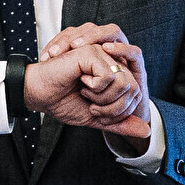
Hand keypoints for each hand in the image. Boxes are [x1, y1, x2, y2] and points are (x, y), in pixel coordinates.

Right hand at [24, 24, 150, 135]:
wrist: (38, 95)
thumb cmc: (62, 101)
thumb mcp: (96, 117)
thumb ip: (120, 123)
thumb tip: (146, 131)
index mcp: (114, 75)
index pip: (135, 95)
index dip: (119, 112)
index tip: (97, 113)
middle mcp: (111, 62)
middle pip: (133, 90)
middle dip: (113, 108)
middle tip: (92, 107)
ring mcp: (103, 56)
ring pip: (124, 83)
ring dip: (104, 98)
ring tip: (86, 93)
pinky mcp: (93, 53)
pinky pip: (109, 76)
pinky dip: (95, 87)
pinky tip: (80, 81)